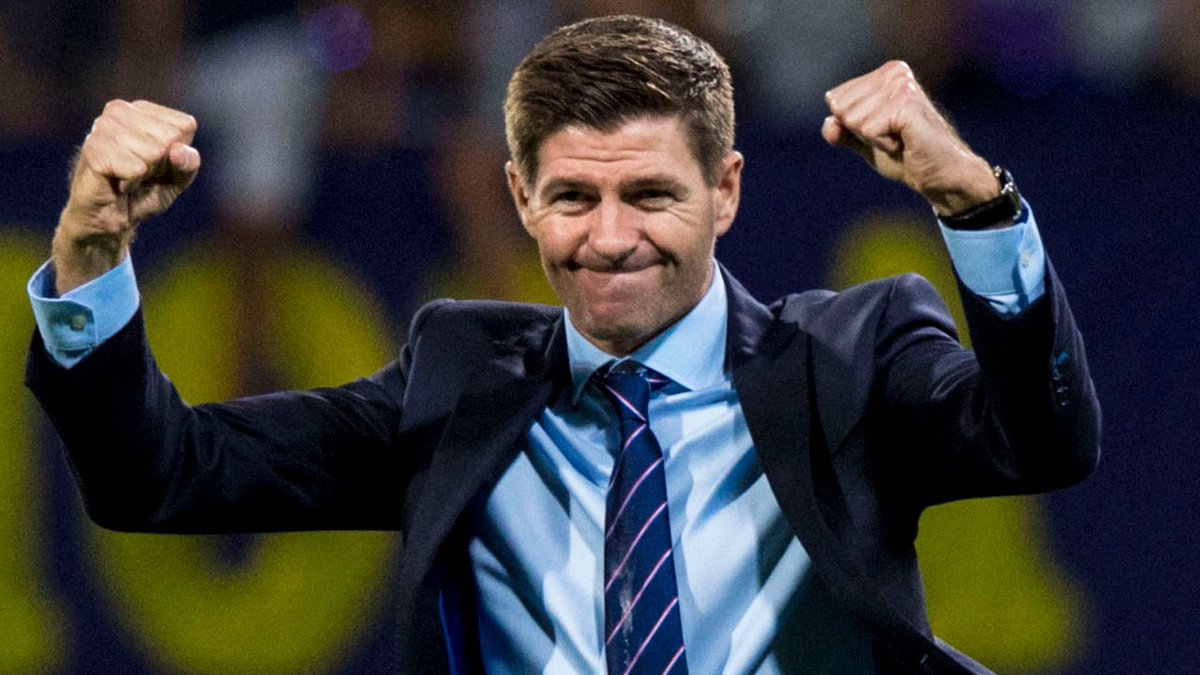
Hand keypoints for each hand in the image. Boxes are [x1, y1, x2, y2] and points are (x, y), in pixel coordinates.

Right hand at [53, 100, 199, 293]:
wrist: (109, 219)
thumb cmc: (143, 193)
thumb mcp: (178, 179)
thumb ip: (188, 163)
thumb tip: (178, 151)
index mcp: (144, 110)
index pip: (184, 125)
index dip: (177, 154)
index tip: (157, 165)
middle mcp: (120, 110)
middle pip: (169, 138)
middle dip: (160, 165)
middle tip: (140, 173)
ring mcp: (102, 126)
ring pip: (153, 152)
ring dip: (144, 174)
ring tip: (127, 177)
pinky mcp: (93, 148)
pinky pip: (135, 168)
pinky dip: (132, 182)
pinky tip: (117, 183)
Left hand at [822, 61, 997, 216]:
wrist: (940, 176)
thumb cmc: (906, 156)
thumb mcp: (865, 142)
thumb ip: (843, 131)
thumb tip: (829, 124)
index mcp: (884, 74)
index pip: (835, 99)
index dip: (853, 127)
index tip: (884, 131)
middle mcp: (894, 73)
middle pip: (840, 108)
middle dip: (861, 132)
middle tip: (893, 137)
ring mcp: (901, 87)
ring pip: (853, 120)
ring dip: (874, 140)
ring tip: (901, 139)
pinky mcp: (905, 105)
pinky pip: (868, 130)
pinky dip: (882, 145)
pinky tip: (905, 143)